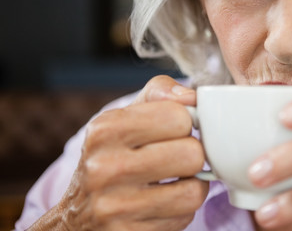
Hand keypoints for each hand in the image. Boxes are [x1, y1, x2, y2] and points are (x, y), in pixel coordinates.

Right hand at [30, 75, 207, 230]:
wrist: (77, 216)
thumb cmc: (112, 156)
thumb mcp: (126, 116)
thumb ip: (160, 93)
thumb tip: (193, 97)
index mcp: (105, 130)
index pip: (178, 116)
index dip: (186, 122)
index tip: (176, 130)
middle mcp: (104, 167)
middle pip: (191, 154)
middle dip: (192, 155)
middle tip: (177, 157)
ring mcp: (115, 206)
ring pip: (194, 191)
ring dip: (192, 185)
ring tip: (173, 180)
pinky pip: (184, 217)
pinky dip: (181, 209)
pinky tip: (162, 202)